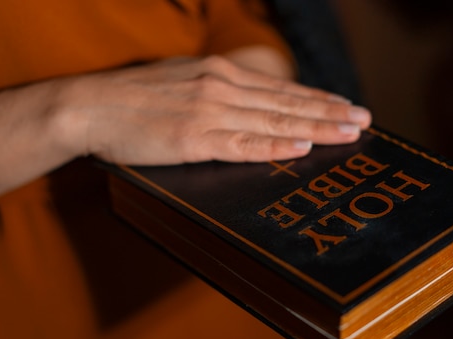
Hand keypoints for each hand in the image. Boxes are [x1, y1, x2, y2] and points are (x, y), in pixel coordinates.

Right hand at [57, 55, 371, 164]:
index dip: (315, 98)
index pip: (279, 90)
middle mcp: (221, 88)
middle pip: (286, 103)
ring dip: (316, 128)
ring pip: (274, 122)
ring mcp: (209, 112)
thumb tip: (242, 104)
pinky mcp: (194, 138)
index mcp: (219, 75)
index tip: (343, 105)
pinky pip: (243, 144)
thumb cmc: (131, 99)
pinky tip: (302, 148)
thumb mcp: (180, 82)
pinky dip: (275, 147)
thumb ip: (214, 92)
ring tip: (349, 134)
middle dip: (329, 112)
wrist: (88, 106)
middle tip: (364, 120)